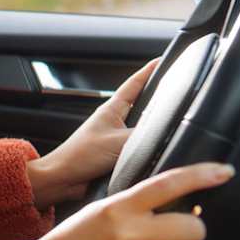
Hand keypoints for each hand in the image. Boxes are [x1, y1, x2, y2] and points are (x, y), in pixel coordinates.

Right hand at [0, 161, 232, 239]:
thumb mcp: (101, 211)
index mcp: (119, 207)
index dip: (202, 175)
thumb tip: (183, 207)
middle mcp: (130, 233)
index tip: (224, 171)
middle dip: (190, 231)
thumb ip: (135, 206)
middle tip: (175, 234)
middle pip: (193, 227)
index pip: (169, 184)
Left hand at [25, 59, 159, 207]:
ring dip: (155, 129)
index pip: (134, 84)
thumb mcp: (118, 142)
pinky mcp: (117, 157)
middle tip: (177, 91)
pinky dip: (149, 150)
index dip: (149, 71)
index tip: (163, 60)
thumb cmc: (79, 156)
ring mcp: (116, 139)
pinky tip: (157, 152)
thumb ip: (143, 137)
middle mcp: (115, 122)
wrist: (63, 180)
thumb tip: (165, 135)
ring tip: (172, 123)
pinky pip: (139, 150)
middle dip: (159, 99)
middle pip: (142, 105)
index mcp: (112, 109)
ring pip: (143, 129)